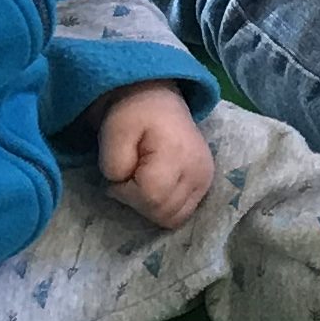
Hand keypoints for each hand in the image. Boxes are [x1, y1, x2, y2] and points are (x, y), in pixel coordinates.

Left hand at [99, 83, 214, 225]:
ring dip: (151, 206)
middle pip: (163, 213)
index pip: (150, 197)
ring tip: (142, 181)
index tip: (117, 175)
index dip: (126, 194)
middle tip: (128, 177)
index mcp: (177, 154)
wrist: (159, 101)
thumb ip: (113, 162)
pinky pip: (183, 213)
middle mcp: (199, 171)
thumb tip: (122, 185)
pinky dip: (164, 206)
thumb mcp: (114, 131)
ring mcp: (206, 179)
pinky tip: (156, 185)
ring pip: (174, 219)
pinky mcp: (206, 184)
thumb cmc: (134, 114)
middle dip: (138, 201)